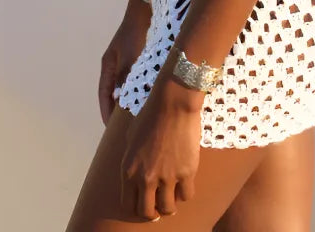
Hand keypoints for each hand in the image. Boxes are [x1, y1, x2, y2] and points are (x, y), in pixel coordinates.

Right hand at [98, 1, 150, 124]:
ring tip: (136, 119)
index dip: (107, 113)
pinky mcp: (138, 59)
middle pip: (113, 94)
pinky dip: (139, 91)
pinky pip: (136, 81)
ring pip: (126, 88)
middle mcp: (115, 66)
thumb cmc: (136, 31)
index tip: (110, 130)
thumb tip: (120, 100)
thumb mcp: (130, 55)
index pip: (104, 95)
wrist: (146, 8)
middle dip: (117, 111)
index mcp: (108, 66)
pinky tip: (149, 100)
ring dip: (129, 101)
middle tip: (123, 129)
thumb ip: (125, 77)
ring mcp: (126, 62)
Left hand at [120, 77, 203, 220]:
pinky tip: (185, 183)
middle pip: (147, 212)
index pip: (128, 205)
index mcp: (128, 170)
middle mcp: (145, 177)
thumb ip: (130, 159)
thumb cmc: (150, 114)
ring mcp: (166, 176)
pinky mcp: (186, 172)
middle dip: (153, 212)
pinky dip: (185, 192)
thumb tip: (134, 172)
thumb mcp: (130, 137)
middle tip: (159, 206)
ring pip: (168, 208)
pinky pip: (186, 195)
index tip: (145, 203)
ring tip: (173, 195)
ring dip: (170, 205)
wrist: (173, 102)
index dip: (137, 207)